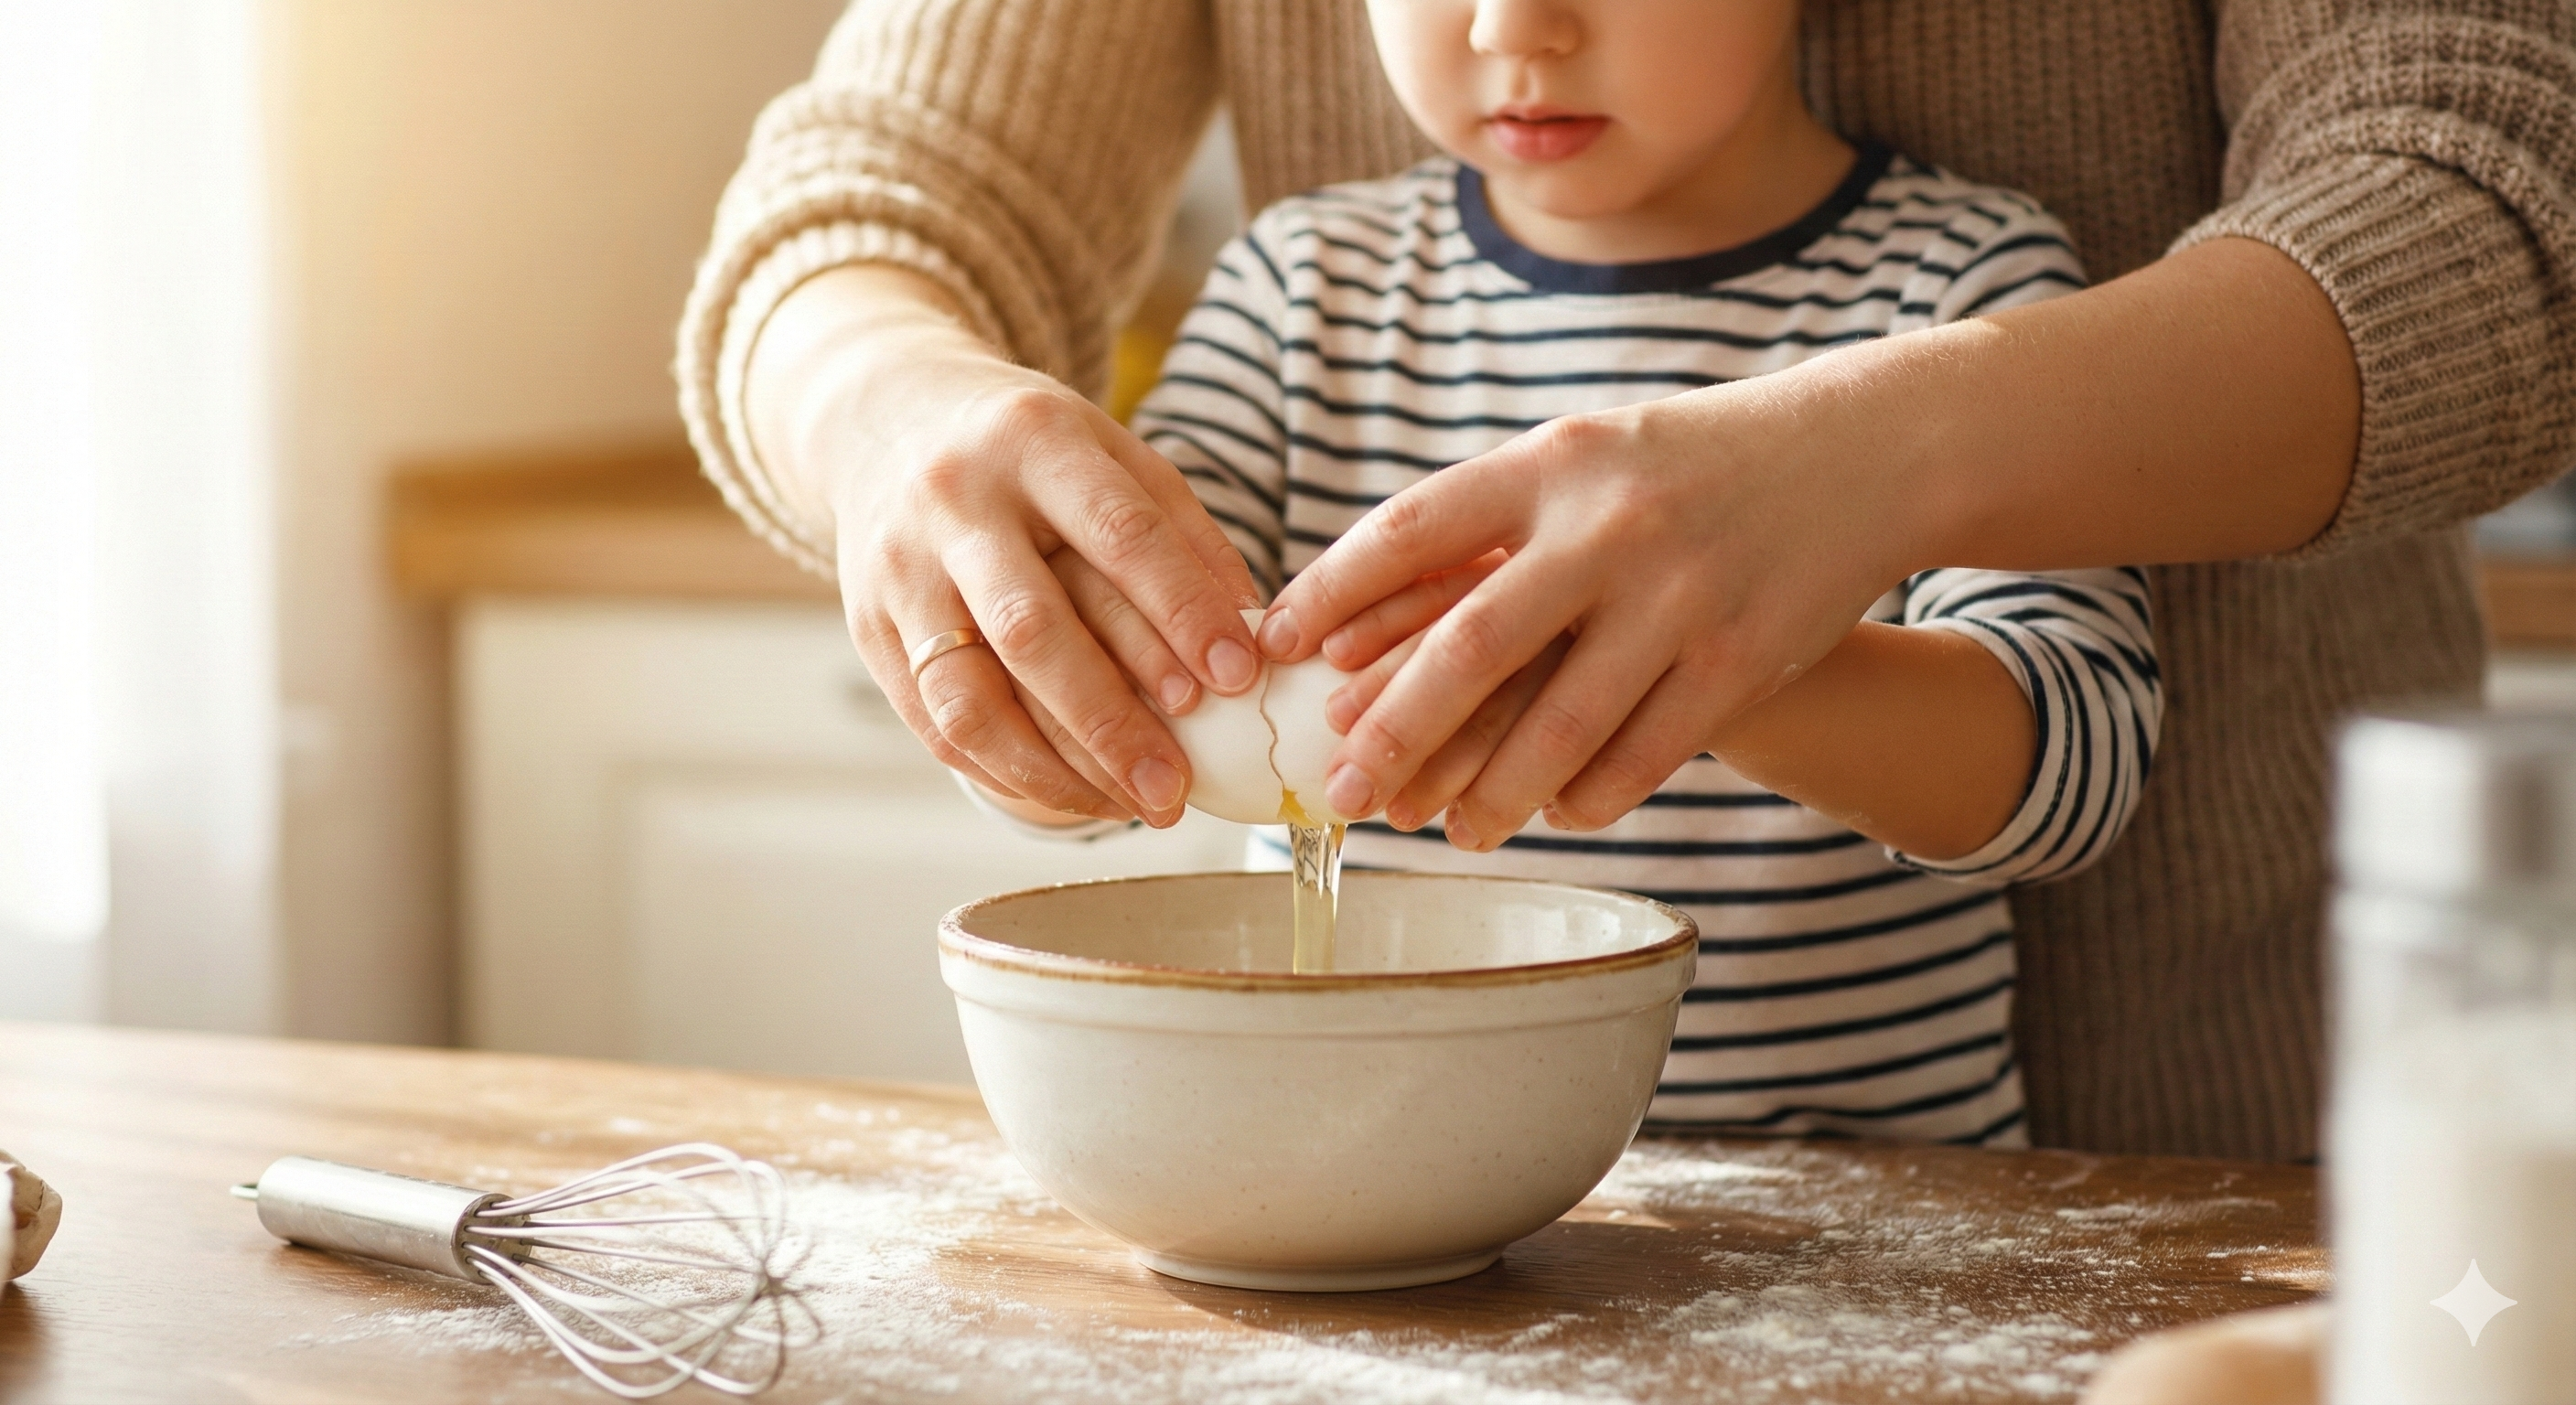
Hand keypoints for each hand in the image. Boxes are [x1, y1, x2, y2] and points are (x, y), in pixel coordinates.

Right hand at [751, 266, 1262, 825]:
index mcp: (1034, 441)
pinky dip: (1007, 773)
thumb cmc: (1032, 454)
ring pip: (971, 695)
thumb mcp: (1113, 454)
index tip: (1238, 678)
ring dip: (1055, 770)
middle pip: (1033, 629)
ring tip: (1129, 806)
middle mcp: (956, 503)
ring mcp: (902, 570)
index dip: (1181, 611)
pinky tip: (1073, 794)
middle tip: (1176, 787)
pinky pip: (936, 723)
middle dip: (1112, 720)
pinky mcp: (870, 628)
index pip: (1119, 534)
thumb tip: (1253, 637)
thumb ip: (1185, 537)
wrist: (890, 422)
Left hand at [1264, 383, 1912, 849]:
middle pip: (1472, 647)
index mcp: (1551, 463)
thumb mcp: (1584, 459)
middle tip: (1340, 796)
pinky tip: (1555, 813)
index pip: (1412, 527)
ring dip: (1491, 793)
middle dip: (1394, 731)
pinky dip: (1587, 797)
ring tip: (1446, 832)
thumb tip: (1355, 620)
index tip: (1276, 647)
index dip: (1333, 590)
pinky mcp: (1741, 660)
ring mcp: (1680, 597)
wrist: (1863, 453)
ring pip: (1559, 726)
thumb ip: (1488, 526)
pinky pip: (1643, 757)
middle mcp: (1609, 526)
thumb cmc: (1684, 468)